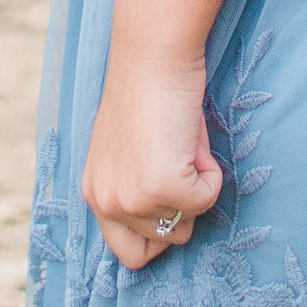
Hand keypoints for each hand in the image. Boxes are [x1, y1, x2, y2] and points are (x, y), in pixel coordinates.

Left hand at [82, 42, 222, 271]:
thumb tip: (174, 219)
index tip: (172, 202)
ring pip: (186, 224)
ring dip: (195, 187)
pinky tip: (192, 139)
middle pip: (159, 247)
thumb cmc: (149, 91)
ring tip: (182, 144)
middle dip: (179, 213)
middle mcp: (105, 202)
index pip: (126, 252)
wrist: (153, 54)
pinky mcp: (162, 187)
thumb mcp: (131, 152)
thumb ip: (138, 187)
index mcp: (95, 192)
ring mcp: (132, 198)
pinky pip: (207, 198)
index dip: (157, 234)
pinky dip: (211, 171)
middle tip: (179, 166)